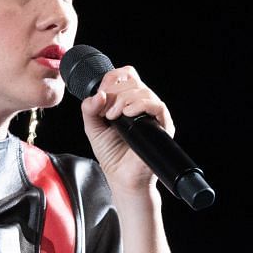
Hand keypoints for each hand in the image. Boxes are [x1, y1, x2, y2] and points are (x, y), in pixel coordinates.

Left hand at [79, 63, 173, 196]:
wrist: (122, 177)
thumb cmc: (111, 154)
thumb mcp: (92, 127)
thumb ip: (89, 109)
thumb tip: (98, 94)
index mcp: (128, 101)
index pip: (126, 75)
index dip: (112, 79)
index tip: (100, 95)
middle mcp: (142, 105)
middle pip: (133, 81)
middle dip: (114, 93)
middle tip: (106, 112)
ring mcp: (153, 115)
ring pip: (144, 91)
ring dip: (123, 100)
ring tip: (113, 117)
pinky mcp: (163, 126)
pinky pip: (157, 106)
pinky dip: (140, 105)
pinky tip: (128, 114)